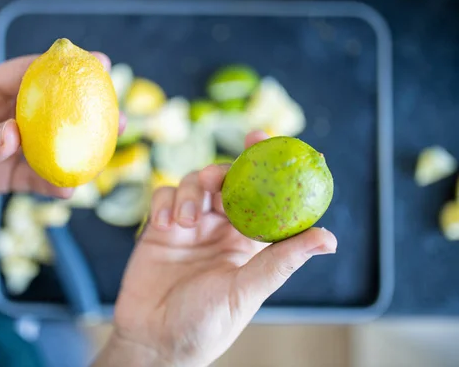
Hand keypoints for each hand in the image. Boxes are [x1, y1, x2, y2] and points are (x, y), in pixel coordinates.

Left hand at [0, 52, 123, 226]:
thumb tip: (13, 138)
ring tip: (103, 156)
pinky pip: (32, 179)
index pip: (26, 74)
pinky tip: (68, 189)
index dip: (62, 68)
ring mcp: (2, 148)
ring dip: (76, 151)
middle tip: (116, 115)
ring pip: (47, 147)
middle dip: (83, 112)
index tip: (96, 64)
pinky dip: (51, 183)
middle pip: (48, 111)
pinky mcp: (0, 176)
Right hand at [94, 131, 336, 366]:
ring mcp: (189, 226)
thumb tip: (328, 239)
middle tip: (221, 173)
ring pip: (194, 183)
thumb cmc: (205, 325)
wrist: (154, 342)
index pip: (264, 196)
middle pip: (227, 181)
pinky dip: (165, 202)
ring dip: (190, 193)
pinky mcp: (160, 228)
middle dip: (225, 169)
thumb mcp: (246, 292)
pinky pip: (163, 197)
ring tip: (185, 221)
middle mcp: (221, 228)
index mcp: (248, 242)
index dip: (266, 166)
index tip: (267, 140)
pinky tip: (165, 225)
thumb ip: (280, 262)